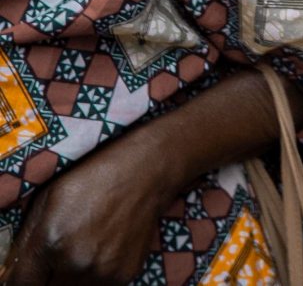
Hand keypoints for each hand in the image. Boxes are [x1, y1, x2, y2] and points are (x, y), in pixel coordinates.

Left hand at [4, 135, 177, 285]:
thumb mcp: (49, 197)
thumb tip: (13, 272)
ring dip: (71, 278)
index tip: (31, 273)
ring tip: (84, 250)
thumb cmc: (95, 176)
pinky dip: (95, 277)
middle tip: (60, 255)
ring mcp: (101, 273)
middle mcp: (75, 262)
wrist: (146, 171)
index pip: (21, 284)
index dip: (22, 279)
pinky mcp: (123, 277)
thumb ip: (26, 240)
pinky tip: (103, 250)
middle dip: (47, 277)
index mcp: (51, 240)